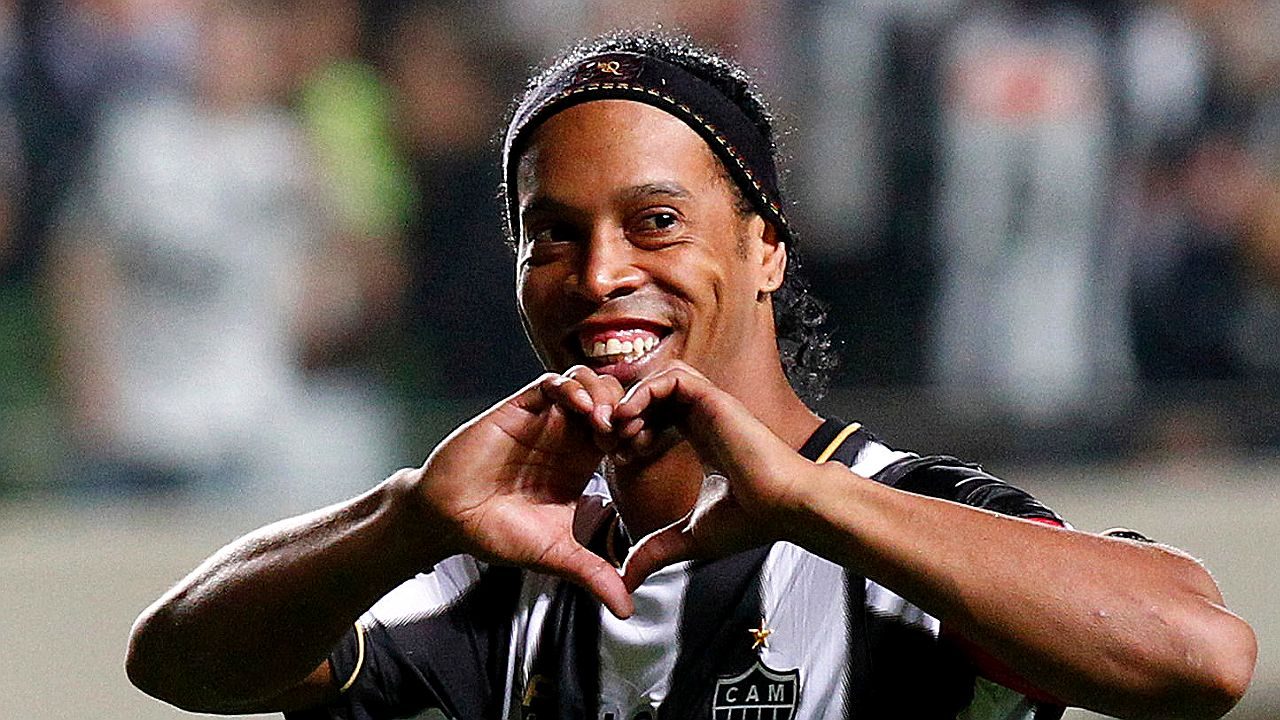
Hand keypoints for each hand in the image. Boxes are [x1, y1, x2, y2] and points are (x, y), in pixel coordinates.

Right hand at [407, 367, 632, 617]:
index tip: (642, 455)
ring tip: (607, 423)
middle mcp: (566, 436)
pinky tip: (583, 410)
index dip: (640, 436)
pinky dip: (574, 388)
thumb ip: (593, 574)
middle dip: (629, 409)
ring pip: (587, 382)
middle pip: (614, 398)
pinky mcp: (519, 408)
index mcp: (582, 462)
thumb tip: (627, 610)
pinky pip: (553, 382)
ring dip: (605, 394)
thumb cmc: (499, 534)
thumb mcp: (557, 555)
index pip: (625, 432)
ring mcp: (544, 419)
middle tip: (629, 435)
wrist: (449, 520)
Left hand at [612, 363, 816, 591]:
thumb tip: (625, 581)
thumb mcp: (689, 536)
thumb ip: (655, 550)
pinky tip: (630, 420)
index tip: (618, 460)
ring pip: (659, 379)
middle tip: (607, 442)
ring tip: (618, 430)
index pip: (656, 416)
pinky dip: (644, 393)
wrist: (786, 509)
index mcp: (701, 439)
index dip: (629, 432)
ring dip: (631, 400)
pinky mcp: (715, 399)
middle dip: (623, 414)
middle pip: (652, 395)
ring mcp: (711, 406)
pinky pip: (671, 378)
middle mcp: (704, 418)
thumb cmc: (752, 521)